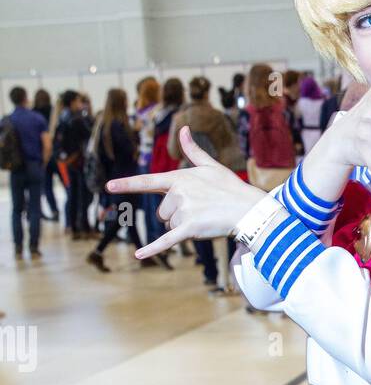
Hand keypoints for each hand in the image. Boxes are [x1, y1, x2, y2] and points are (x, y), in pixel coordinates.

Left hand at [104, 125, 263, 258]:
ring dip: (184, 227)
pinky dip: (152, 249)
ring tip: (204, 220)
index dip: (126, 184)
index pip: (147, 181)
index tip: (108, 187)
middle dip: (178, 215)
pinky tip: (138, 255)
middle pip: (163, 212)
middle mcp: (178, 193)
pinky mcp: (190, 229)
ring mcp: (183, 211)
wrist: (248, 209)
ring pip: (170, 226)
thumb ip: (193, 151)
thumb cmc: (230, 187)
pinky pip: (166, 241)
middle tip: (201, 211)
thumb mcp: (210, 166)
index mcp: (178, 178)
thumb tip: (183, 129)